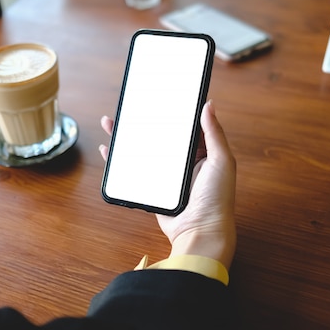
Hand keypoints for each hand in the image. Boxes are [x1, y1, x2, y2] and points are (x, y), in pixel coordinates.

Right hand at [99, 100, 236, 267]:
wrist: (200, 233)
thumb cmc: (218, 200)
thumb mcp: (221, 161)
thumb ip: (214, 133)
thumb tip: (208, 104)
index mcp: (202, 153)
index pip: (184, 127)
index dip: (171, 112)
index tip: (158, 97)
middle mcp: (183, 162)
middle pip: (159, 136)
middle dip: (143, 122)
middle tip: (129, 107)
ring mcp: (166, 176)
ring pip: (143, 151)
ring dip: (126, 137)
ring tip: (112, 123)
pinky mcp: (152, 188)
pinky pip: (134, 171)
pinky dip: (119, 161)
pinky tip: (109, 149)